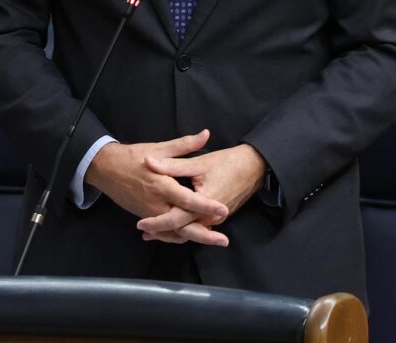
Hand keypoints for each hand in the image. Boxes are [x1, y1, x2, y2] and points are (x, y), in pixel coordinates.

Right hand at [85, 129, 227, 230]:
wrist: (106, 169)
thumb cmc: (133, 157)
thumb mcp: (159, 148)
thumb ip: (185, 144)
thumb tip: (206, 134)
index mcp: (162, 186)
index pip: (188, 200)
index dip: (206, 206)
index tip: (223, 210)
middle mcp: (156, 204)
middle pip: (183, 225)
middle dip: (204, 235)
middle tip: (223, 240)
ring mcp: (150, 214)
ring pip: (174, 232)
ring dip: (194, 238)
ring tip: (214, 239)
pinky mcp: (146, 217)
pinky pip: (164, 232)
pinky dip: (178, 236)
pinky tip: (191, 236)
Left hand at [135, 143, 266, 245]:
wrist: (254, 166)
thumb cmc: (227, 162)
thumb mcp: (198, 163)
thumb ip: (172, 165)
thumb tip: (149, 162)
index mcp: (203, 203)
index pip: (175, 219)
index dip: (157, 222)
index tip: (140, 224)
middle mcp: (210, 216)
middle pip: (182, 230)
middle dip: (162, 232)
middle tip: (143, 232)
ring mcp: (216, 218)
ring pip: (191, 230)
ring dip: (173, 232)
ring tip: (153, 232)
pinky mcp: (219, 216)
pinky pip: (199, 226)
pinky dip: (185, 227)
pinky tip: (176, 224)